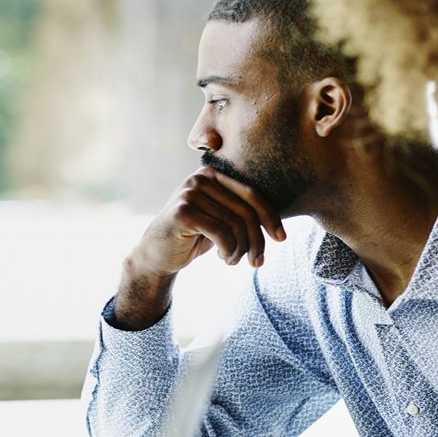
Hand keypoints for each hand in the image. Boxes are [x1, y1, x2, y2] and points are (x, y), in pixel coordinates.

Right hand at [113, 168, 283, 329]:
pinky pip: (221, 233)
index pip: (252, 193)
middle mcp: (200, 177)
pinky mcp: (183, 211)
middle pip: (246, 211)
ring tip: (233, 261)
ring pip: (235, 225)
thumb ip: (242, 213)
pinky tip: (223, 258)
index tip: (281, 238)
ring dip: (240, 250)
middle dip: (256, 241)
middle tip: (256, 262)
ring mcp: (190, 192)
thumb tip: (279, 226)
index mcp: (213, 174)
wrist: (156, 255)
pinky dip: (228, 250)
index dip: (270, 217)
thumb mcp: (221, 221)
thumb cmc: (194, 237)